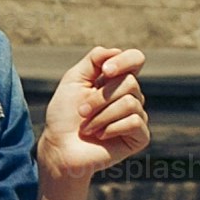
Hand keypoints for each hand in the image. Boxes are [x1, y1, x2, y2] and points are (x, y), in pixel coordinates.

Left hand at [38, 47, 147, 189]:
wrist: (59, 148)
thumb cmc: (63, 117)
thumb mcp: (73, 82)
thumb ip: (93, 61)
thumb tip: (115, 50)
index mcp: (116, 80)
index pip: (135, 59)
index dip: (124, 61)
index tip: (105, 71)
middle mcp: (131, 96)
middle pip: (130, 83)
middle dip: (99, 98)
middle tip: (81, 112)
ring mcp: (137, 116)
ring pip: (130, 103)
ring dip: (100, 116)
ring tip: (87, 128)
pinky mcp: (140, 136)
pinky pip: (134, 122)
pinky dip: (110, 128)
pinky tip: (100, 136)